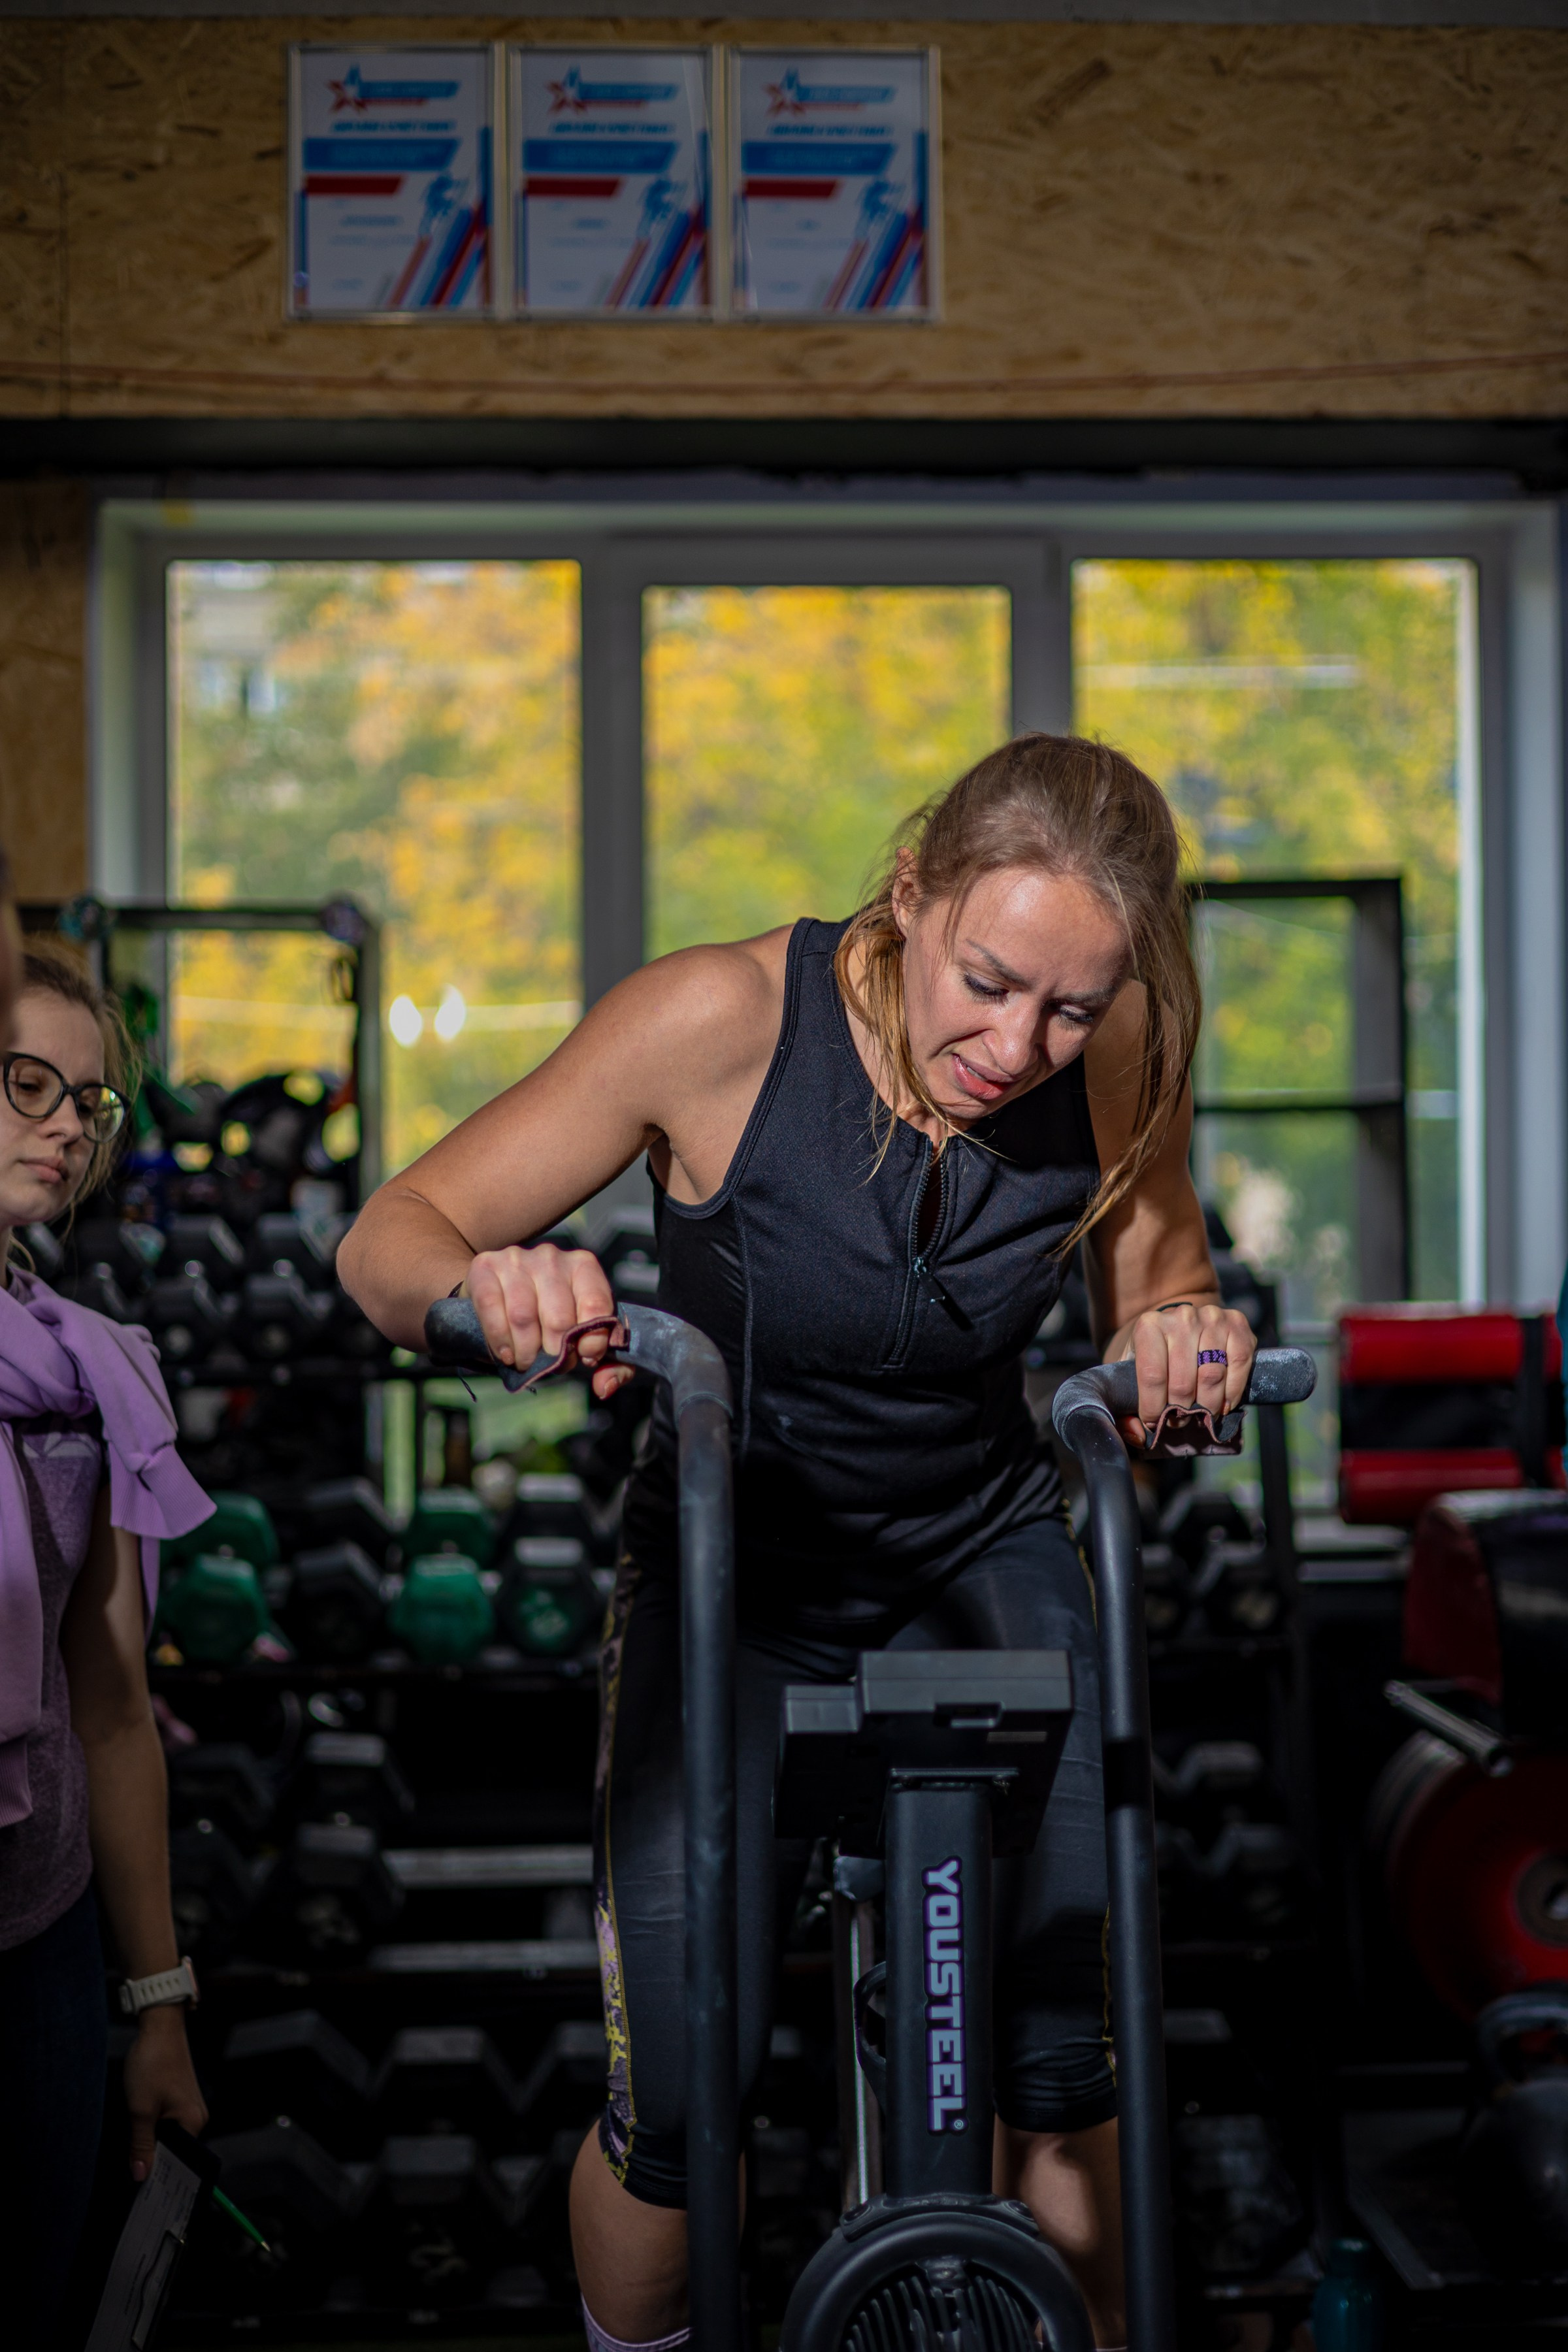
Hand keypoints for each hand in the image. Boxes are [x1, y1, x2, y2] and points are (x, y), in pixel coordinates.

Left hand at [124, 2006, 206, 2181]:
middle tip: (128, 2173)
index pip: (177, 2161)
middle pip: (172, 2149)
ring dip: (149, 2142)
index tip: (137, 2189)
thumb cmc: (153, 2064)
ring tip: (130, 2149)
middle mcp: (196, 2116)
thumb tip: (140, 2176)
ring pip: (167, 2136)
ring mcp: (188, 2106)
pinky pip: (166, 2123)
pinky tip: (137, 2127)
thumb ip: (141, 2145)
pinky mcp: (179, 2097)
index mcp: (193, 2122)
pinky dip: (151, 2129)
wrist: (159, 2026)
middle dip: (151, 2159)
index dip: (156, 2174)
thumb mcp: (140, 2109)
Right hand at [461, 1243, 633, 1399]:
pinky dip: (499, 1339)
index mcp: (584, 1266)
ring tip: (526, 1362)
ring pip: (523, 1317)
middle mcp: (552, 1257)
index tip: (585, 1358)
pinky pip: (491, 1307)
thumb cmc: (549, 1318)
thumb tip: (604, 1387)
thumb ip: (611, 1365)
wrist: (499, 1294)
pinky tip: (506, 1354)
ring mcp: (517, 1259)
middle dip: (555, 1353)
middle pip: (558, 1318)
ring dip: (525, 1352)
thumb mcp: (586, 1337)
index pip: (596, 1306)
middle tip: (550, 1365)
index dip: (593, 1341)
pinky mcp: (485, 1266)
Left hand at [1117, 1298, 1255, 1432]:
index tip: (1155, 1423)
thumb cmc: (1152, 1354)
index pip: (1153, 1376)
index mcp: (1149, 1325)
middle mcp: (1181, 1317)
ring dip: (1208, 1406)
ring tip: (1201, 1414)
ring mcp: (1211, 1317)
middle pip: (1183, 1381)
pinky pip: (1239, 1364)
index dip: (1154, 1408)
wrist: (1178, 1324)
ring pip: (1212, 1376)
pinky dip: (1232, 1392)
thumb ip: (1123, 1408)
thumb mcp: (1128, 1373)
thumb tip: (1138, 1435)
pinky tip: (1223, 1404)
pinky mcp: (1237, 1323)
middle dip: (1181, 1411)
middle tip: (1180, 1421)